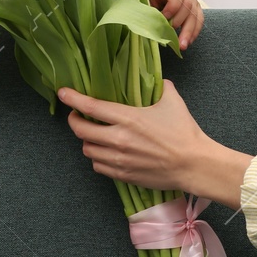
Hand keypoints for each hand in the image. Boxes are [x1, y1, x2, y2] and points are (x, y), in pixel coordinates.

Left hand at [59, 80, 208, 191]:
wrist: (193, 164)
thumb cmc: (184, 132)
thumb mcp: (172, 101)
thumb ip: (160, 87)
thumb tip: (157, 81)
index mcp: (128, 117)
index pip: (90, 106)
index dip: (72, 99)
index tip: (63, 93)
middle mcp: (118, 139)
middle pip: (80, 130)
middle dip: (74, 121)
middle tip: (77, 116)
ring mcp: (119, 159)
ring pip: (87, 150)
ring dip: (87, 141)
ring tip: (94, 135)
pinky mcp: (123, 175)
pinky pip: (98, 166)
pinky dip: (97, 158)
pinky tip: (105, 152)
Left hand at [149, 0, 203, 50]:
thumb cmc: (150, 0)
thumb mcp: (146, 1)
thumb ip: (150, 10)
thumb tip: (151, 25)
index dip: (172, 6)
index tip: (164, 18)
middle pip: (188, 6)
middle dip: (180, 22)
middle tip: (172, 36)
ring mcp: (193, 2)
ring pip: (195, 16)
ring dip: (189, 32)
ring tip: (182, 45)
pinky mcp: (196, 12)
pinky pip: (199, 22)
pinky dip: (193, 33)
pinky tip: (188, 42)